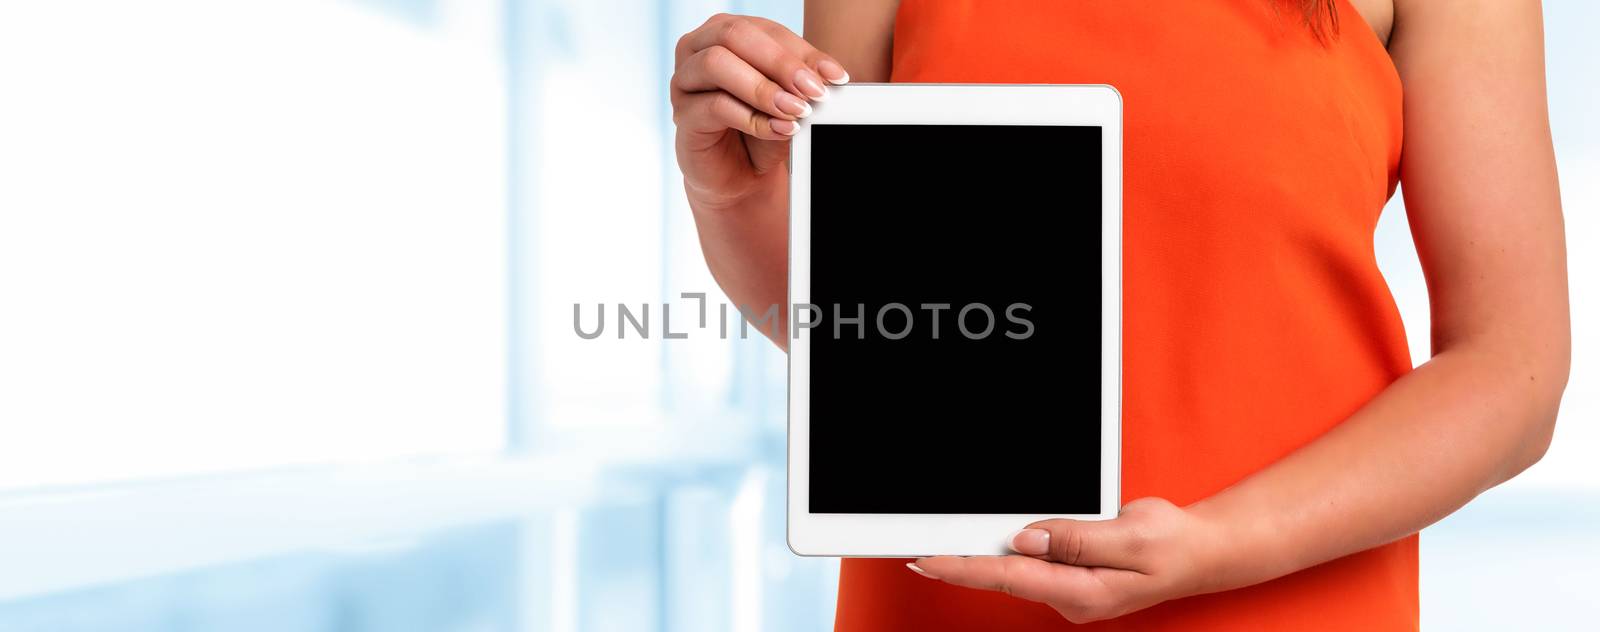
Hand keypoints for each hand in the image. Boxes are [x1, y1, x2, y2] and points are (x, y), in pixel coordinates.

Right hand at [670, 14, 846, 209]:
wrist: (740, 174)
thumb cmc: (762, 128)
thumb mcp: (789, 99)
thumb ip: (802, 82)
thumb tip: (828, 75)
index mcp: (725, 32)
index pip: (766, 29)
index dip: (803, 51)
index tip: (836, 77)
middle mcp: (698, 48)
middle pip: (735, 35)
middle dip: (781, 63)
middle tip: (814, 90)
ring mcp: (683, 81)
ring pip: (716, 63)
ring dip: (762, 88)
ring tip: (795, 111)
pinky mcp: (682, 115)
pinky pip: (713, 106)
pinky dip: (751, 118)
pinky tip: (778, 129)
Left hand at [909, 498, 1227, 623]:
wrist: (1200, 552)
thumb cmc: (1172, 545)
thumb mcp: (1131, 536)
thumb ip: (1076, 539)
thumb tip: (1027, 537)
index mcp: (1083, 591)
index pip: (1009, 576)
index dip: (963, 567)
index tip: (925, 559)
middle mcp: (1070, 596)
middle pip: (1003, 575)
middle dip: (960, 562)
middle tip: (914, 549)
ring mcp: (1070, 589)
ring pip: (1015, 568)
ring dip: (981, 554)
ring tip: (939, 540)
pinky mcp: (1071, 576)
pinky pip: (1031, 562)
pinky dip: (1007, 548)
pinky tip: (990, 537)